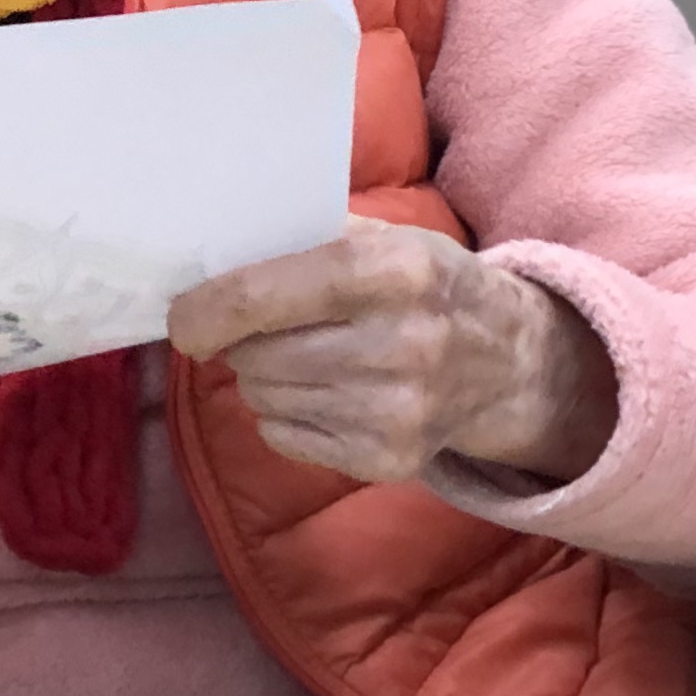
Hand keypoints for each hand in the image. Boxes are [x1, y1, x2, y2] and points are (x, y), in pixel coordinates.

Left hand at [166, 222, 617, 488]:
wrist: (512, 362)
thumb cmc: (429, 287)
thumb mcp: (389, 239)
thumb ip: (306, 236)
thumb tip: (209, 250)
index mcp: (395, 272)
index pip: (259, 297)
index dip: (203, 311)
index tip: (184, 319)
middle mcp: (402, 344)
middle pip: (254, 356)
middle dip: (240, 343)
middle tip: (265, 331)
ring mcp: (398, 410)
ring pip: (263, 398)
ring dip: (264, 378)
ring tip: (308, 358)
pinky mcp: (390, 460)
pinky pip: (284, 437)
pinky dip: (288, 416)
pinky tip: (330, 394)